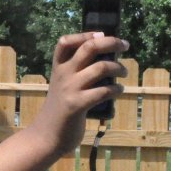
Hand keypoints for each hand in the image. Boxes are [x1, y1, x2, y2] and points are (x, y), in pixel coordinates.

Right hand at [34, 32, 128, 156]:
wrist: (46, 136)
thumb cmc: (59, 110)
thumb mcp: (62, 86)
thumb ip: (75, 72)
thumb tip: (104, 58)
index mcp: (58, 68)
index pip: (66, 42)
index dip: (85, 34)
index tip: (102, 34)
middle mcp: (63, 74)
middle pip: (89, 47)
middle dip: (111, 42)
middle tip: (124, 46)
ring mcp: (70, 89)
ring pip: (101, 67)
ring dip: (118, 68)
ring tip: (124, 72)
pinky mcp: (78, 105)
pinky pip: (104, 91)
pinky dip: (116, 89)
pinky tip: (119, 90)